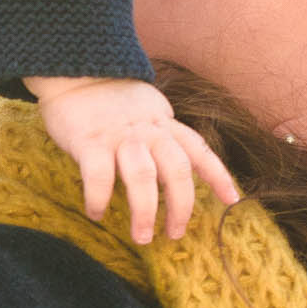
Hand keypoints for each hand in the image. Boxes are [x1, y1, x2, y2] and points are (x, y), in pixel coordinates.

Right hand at [28, 76, 241, 243]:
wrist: (73, 71)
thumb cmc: (109, 98)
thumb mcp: (147, 110)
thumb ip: (161, 136)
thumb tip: (169, 173)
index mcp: (165, 123)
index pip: (200, 151)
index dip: (219, 176)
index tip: (233, 201)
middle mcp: (149, 130)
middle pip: (177, 170)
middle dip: (181, 206)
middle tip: (174, 233)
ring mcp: (120, 136)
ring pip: (143, 177)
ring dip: (145, 211)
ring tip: (141, 237)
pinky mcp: (90, 141)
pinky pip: (99, 177)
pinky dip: (100, 199)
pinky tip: (96, 212)